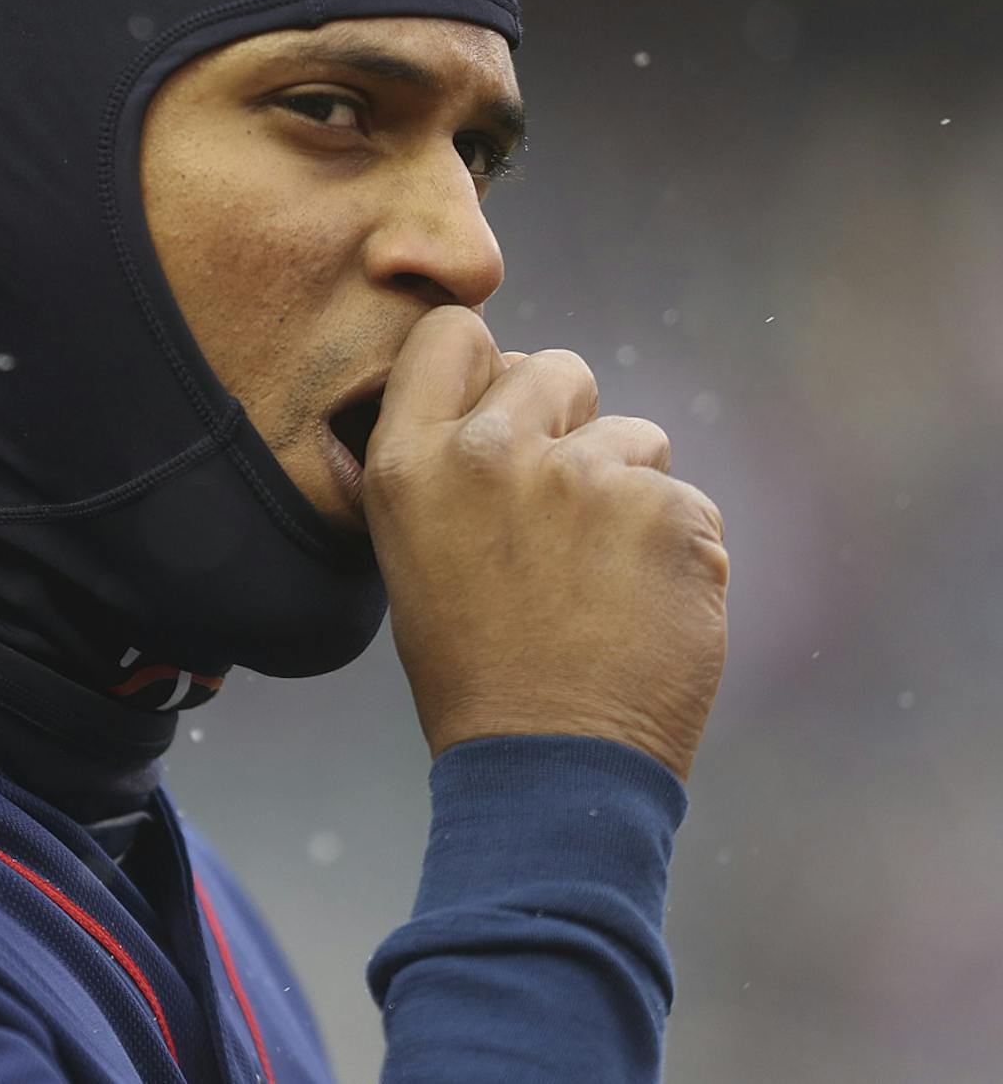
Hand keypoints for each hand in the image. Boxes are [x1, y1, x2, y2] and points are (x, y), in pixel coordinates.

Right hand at [362, 306, 729, 781]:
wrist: (549, 766)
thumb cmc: (475, 666)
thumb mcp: (415, 548)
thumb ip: (451, 462)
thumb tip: (504, 398)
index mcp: (411, 461)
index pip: (452, 332)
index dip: (486, 364)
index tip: (500, 409)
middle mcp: (489, 452)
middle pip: (553, 364)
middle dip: (568, 421)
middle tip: (561, 509)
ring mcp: (583, 477)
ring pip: (633, 434)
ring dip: (627, 490)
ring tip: (600, 579)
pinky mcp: (666, 512)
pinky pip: (686, 500)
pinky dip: (676, 548)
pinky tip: (643, 607)